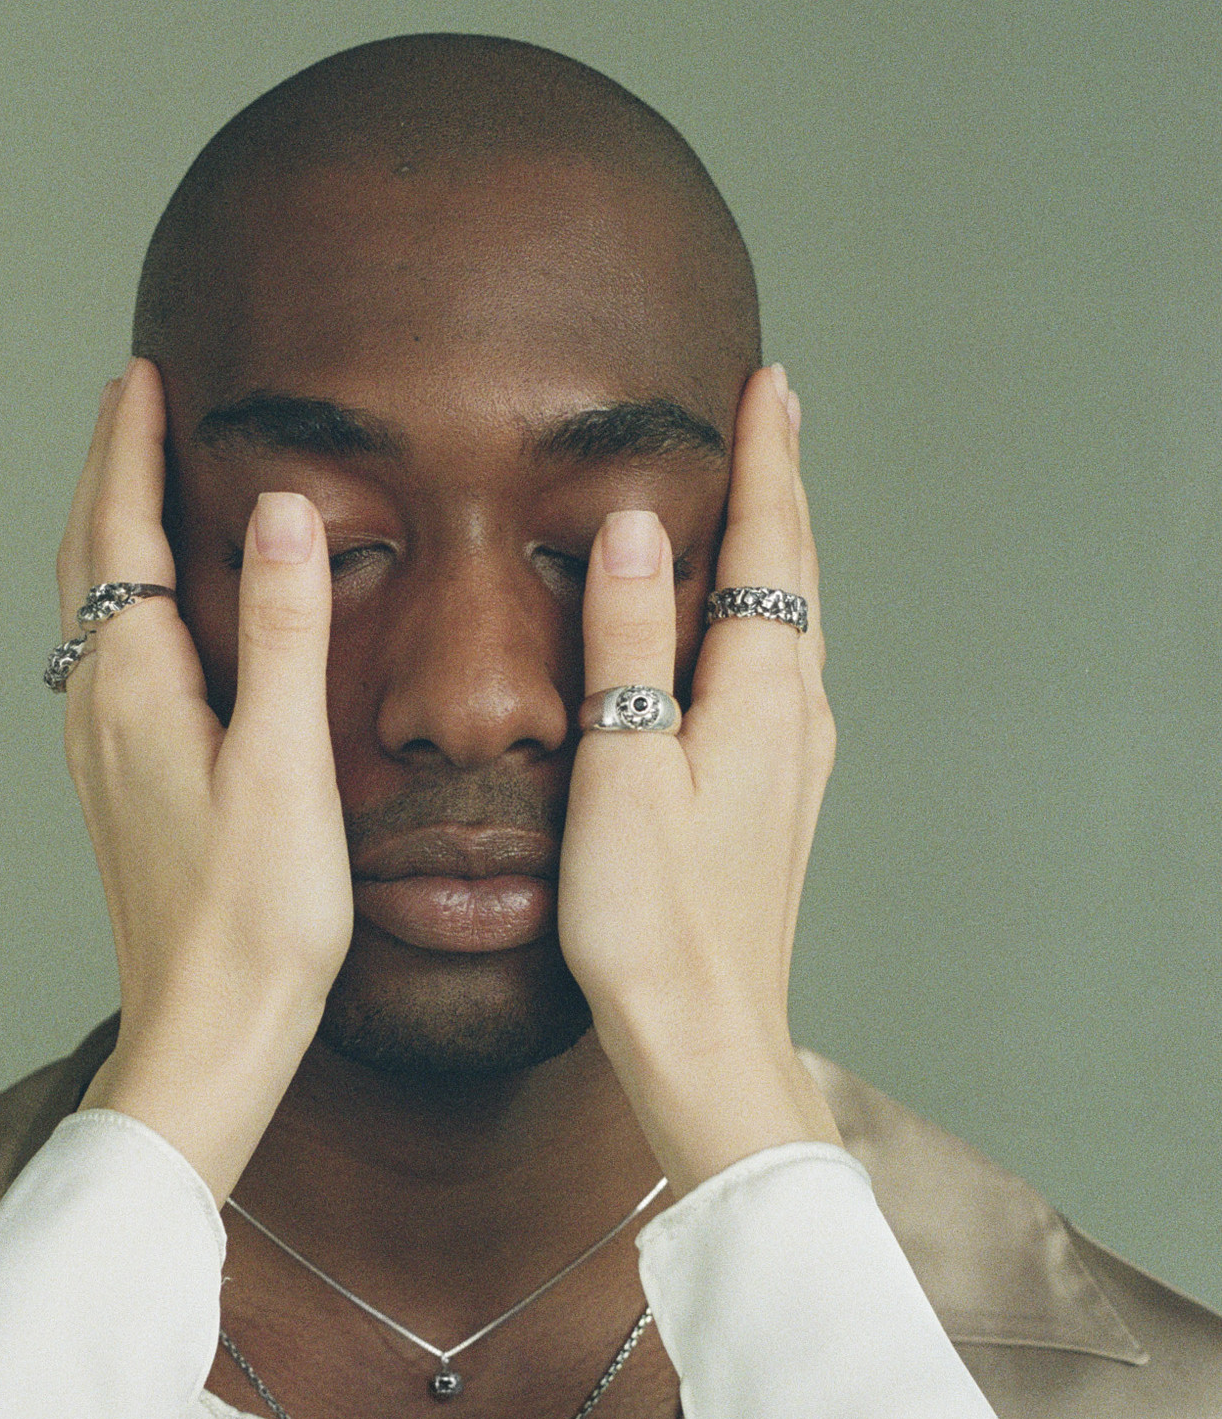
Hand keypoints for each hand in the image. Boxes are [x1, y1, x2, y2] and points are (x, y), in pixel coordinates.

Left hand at [59, 360, 351, 1200]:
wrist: (209, 1030)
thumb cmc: (256, 915)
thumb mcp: (287, 765)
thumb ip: (289, 633)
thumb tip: (287, 510)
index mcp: (139, 691)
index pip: (121, 535)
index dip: (130, 449)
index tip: (143, 375)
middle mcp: (103, 709)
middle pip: (89, 560)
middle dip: (106, 471)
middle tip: (132, 400)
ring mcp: (105, 749)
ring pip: (91, 607)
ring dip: (109, 528)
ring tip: (138, 478)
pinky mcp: (126, 781)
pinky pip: (108, 652)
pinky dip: (123, 592)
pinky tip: (156, 608)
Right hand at [558, 363, 841, 1194]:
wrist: (705, 1032)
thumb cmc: (651, 917)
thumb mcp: (622, 768)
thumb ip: (625, 644)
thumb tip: (627, 529)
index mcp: (760, 697)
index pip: (770, 547)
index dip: (767, 461)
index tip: (767, 386)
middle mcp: (794, 716)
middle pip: (795, 573)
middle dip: (783, 486)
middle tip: (771, 411)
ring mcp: (793, 759)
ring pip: (791, 620)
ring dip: (777, 546)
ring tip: (758, 493)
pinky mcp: (775, 794)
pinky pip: (779, 668)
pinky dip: (764, 611)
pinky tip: (741, 623)